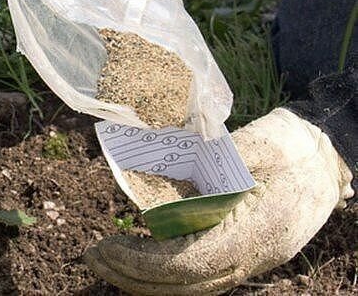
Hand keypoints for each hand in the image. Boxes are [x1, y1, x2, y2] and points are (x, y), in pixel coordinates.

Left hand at [85, 108, 353, 294]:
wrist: (331, 156)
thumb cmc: (295, 146)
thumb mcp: (259, 143)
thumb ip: (213, 163)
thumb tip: (163, 176)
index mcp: (257, 232)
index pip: (190, 263)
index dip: (144, 262)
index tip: (108, 247)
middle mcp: (253, 257)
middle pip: (185, 283)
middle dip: (134, 274)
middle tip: (93, 256)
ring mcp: (252, 260)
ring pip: (192, 286)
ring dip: (146, 277)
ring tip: (109, 260)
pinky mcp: (246, 252)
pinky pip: (201, 274)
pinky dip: (166, 272)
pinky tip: (142, 256)